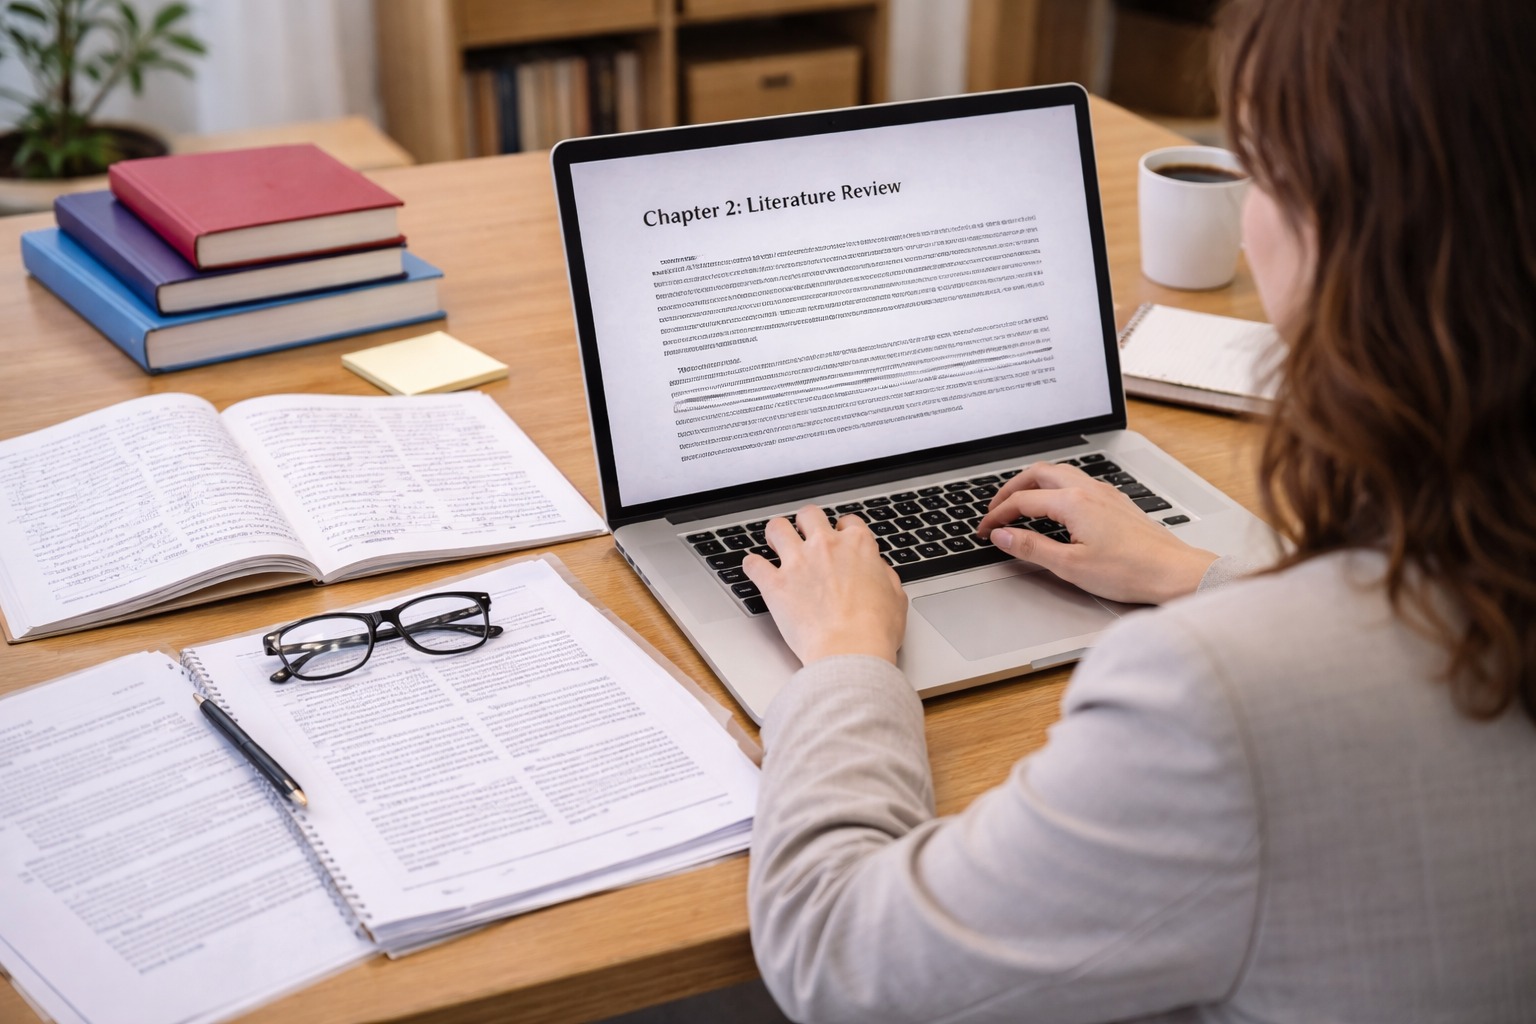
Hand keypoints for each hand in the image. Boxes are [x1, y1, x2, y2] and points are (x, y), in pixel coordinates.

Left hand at [741, 505, 907, 664]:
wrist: (850, 650)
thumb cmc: (874, 630)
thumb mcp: (896, 598)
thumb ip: (885, 576)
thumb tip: (878, 570)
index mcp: (858, 545)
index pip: (847, 521)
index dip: (842, 530)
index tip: (839, 539)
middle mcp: (825, 546)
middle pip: (809, 515)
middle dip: (806, 524)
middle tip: (804, 537)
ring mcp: (797, 562)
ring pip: (777, 528)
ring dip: (776, 535)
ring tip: (776, 545)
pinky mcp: (775, 584)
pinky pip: (753, 564)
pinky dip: (752, 566)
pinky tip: (755, 569)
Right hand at [976, 462, 1217, 603]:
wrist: (1174, 572)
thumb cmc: (1130, 571)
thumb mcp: (1070, 566)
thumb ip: (1031, 547)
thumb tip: (1002, 535)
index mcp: (1073, 503)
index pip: (1022, 501)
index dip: (997, 515)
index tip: (984, 530)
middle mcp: (1089, 490)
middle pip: (1038, 474)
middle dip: (1011, 489)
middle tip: (995, 508)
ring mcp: (1105, 493)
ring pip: (1060, 473)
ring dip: (1034, 483)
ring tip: (1020, 502)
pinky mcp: (1117, 502)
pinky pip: (1078, 482)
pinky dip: (1056, 488)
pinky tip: (1057, 506)